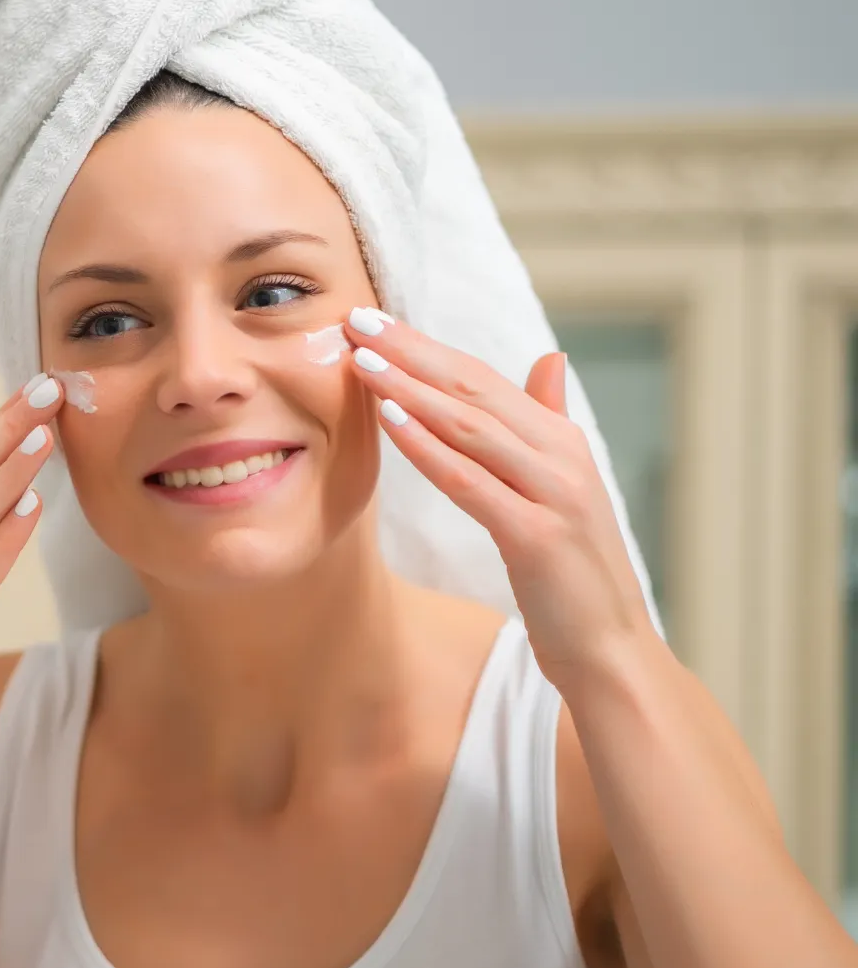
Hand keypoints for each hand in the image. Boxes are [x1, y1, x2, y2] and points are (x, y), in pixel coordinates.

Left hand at [342, 305, 658, 691]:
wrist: (612, 648)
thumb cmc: (576, 574)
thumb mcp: (564, 489)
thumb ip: (549, 423)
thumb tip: (549, 359)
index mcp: (560, 440)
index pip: (482, 379)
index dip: (426, 347)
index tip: (374, 321)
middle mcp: (559, 456)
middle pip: (472, 389)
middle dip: (410, 351)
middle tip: (356, 319)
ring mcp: (552, 493)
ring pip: (469, 427)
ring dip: (410, 389)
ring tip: (361, 360)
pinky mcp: (536, 536)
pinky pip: (470, 482)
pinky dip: (428, 447)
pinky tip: (391, 420)